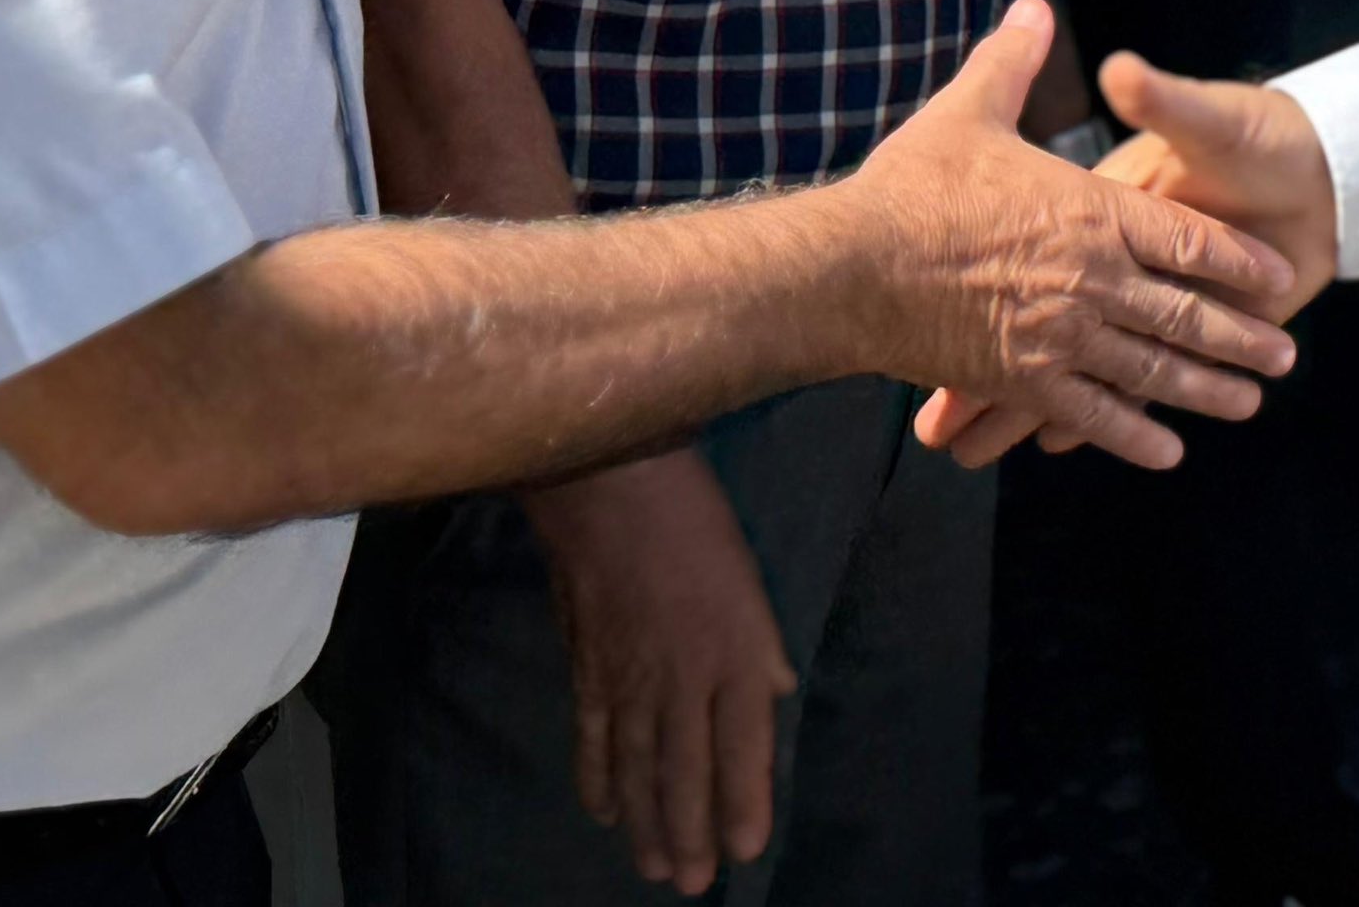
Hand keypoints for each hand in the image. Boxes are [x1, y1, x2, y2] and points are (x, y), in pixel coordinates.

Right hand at [529, 451, 794, 895]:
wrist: (612, 490)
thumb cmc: (697, 524)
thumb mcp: (750, 582)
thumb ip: (760, 647)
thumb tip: (772, 694)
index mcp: (733, 654)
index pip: (741, 745)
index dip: (743, 800)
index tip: (747, 848)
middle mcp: (681, 681)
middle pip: (683, 771)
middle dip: (691, 832)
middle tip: (693, 883)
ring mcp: (627, 682)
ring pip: (636, 768)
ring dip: (647, 823)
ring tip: (658, 867)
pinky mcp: (586, 672)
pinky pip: (592, 739)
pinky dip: (597, 780)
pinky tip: (605, 812)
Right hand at [832, 0, 1297, 470]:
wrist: (848, 266)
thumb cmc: (912, 187)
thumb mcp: (971, 111)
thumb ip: (1012, 61)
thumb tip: (1034, 6)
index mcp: (1091, 211)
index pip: (1187, 238)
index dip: (1235, 259)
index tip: (1276, 277)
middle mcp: (1091, 276)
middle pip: (1185, 312)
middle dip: (1239, 336)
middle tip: (1282, 359)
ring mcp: (1060, 334)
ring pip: (1151, 368)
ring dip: (1205, 390)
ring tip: (1248, 404)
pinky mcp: (1022, 380)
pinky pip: (1091, 411)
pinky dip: (1131, 434)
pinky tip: (1166, 451)